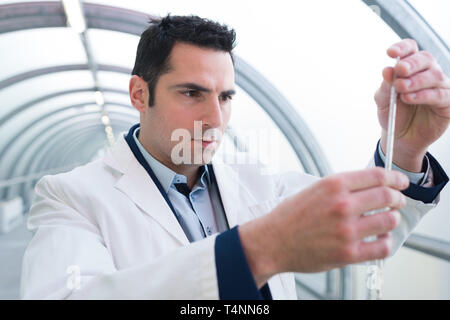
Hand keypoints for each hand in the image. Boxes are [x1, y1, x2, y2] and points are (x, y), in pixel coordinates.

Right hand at [239, 168, 408, 286]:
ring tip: (387, 221)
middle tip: (397, 201)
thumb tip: (370, 186)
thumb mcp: (314, 190)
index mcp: (333, 185)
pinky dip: (386, 243)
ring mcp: (346, 230)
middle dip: (398, 198)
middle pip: (387, 196)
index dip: (395, 178)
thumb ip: (342, 187)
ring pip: (388, 221)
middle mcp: (342, 205)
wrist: (272, 241)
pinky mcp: (347, 253)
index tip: (400, 182)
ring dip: (392, 219)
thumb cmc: (290, 216)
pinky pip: (381, 248)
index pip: (377, 175)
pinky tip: (380, 240)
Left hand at [375, 39, 449, 171]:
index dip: (403, 47)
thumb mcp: (383, 100)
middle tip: (399, 70)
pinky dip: (424, 95)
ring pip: (435, 75)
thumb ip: (385, 86)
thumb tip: (387, 70)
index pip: (410, 49)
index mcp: (410, 68)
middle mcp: (427, 73)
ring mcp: (439, 87)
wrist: (399, 137)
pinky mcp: (447, 103)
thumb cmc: (392, 114)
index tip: (391, 53)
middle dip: (412, 63)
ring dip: (416, 80)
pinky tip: (409, 98)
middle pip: (426, 59)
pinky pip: (440, 95)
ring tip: (401, 88)